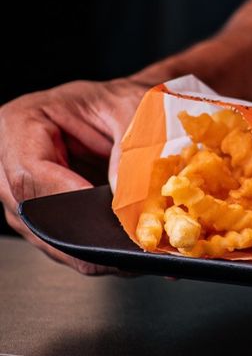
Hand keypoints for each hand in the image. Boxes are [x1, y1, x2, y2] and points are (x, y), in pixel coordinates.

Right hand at [0, 77, 150, 273]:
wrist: (129, 106)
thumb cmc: (125, 99)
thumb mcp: (135, 112)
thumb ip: (131, 150)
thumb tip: (125, 199)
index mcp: (23, 121)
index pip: (30, 170)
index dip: (65, 197)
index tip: (101, 213)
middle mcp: (10, 156)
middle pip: (29, 209)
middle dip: (75, 234)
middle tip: (116, 250)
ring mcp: (21, 187)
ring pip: (41, 232)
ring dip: (82, 249)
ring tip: (123, 256)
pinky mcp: (40, 208)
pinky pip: (55, 238)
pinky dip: (86, 249)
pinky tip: (115, 254)